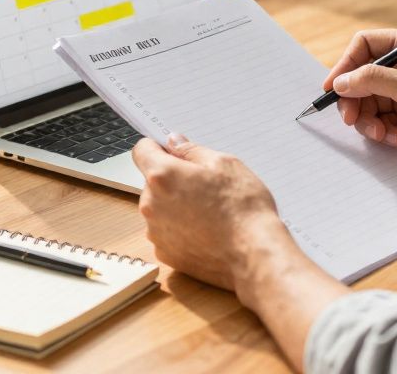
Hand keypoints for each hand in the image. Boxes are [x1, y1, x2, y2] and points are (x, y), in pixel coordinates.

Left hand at [131, 135, 292, 290]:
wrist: (254, 254)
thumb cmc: (243, 208)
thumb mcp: (224, 164)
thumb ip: (191, 151)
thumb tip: (174, 143)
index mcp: (162, 176)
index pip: (142, 150)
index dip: (158, 148)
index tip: (173, 153)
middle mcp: (150, 205)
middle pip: (152, 182)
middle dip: (173, 180)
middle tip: (204, 186)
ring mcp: (156, 232)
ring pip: (160, 208)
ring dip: (176, 206)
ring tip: (209, 212)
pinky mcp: (165, 254)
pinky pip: (167, 232)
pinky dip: (181, 229)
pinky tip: (206, 231)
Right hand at [322, 28, 396, 170]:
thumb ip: (372, 80)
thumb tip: (341, 82)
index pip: (364, 46)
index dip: (344, 65)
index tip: (332, 88)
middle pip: (360, 79)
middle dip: (354, 101)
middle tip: (351, 119)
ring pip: (368, 104)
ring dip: (369, 121)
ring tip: (382, 134)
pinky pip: (380, 122)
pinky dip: (382, 132)